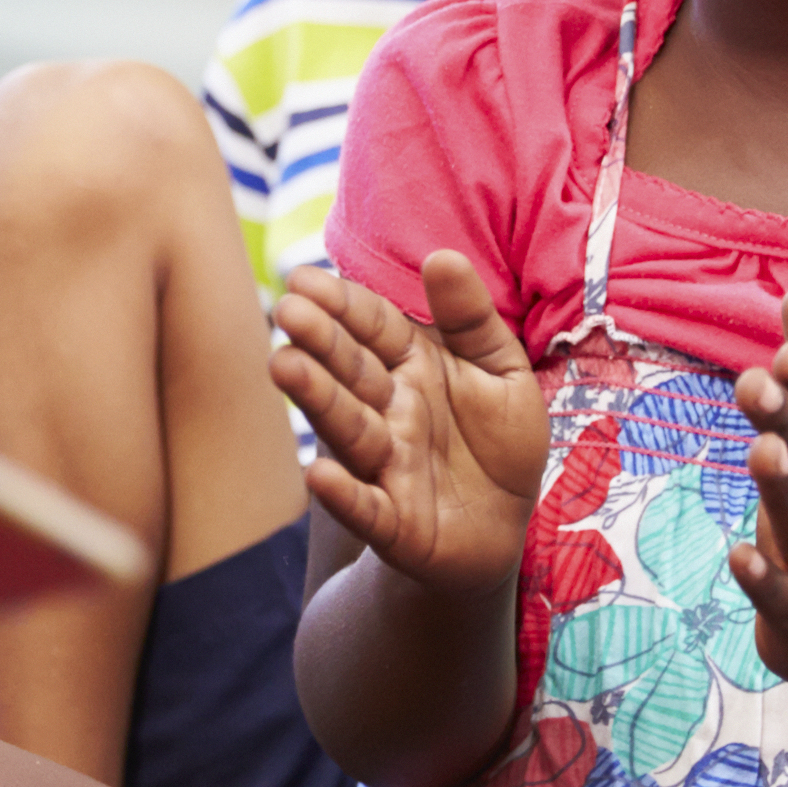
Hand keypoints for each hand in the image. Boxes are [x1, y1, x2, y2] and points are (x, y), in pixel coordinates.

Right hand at [272, 254, 544, 598]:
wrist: (500, 531)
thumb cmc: (497, 443)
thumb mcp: (502, 372)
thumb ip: (472, 318)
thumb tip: (443, 255)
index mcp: (413, 367)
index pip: (375, 327)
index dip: (344, 303)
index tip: (303, 277)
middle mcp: (390, 411)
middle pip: (353, 371)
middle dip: (322, 342)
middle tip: (286, 309)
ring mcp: (388, 466)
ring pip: (350, 429)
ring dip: (319, 400)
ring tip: (285, 366)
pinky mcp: (394, 525)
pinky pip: (367, 507)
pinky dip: (343, 494)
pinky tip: (317, 475)